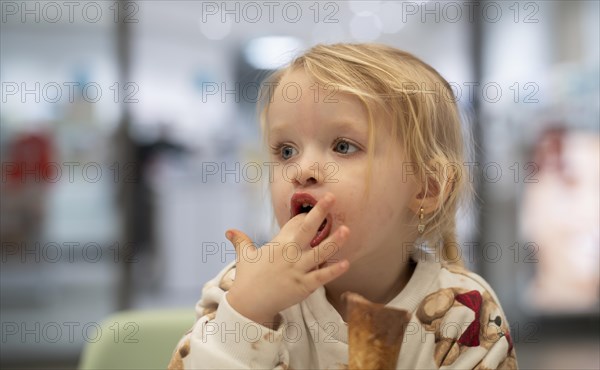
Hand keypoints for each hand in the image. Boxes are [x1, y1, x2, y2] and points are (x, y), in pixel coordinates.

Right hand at [225, 193, 349, 328]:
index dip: (307, 215)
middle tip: (332, 197)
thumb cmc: (247, 279)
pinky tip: (346, 263)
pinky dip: (334, 271)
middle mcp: (289, 254)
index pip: (294, 225)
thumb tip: (229, 231)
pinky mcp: (303, 287)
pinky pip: (321, 277)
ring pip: (320, 253)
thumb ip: (241, 241)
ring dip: (334, 241)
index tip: (319, 204)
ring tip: (347, 230)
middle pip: (307, 230)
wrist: (248, 305)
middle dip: (319, 213)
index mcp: (278, 245)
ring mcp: (297, 270)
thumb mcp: (244, 257)